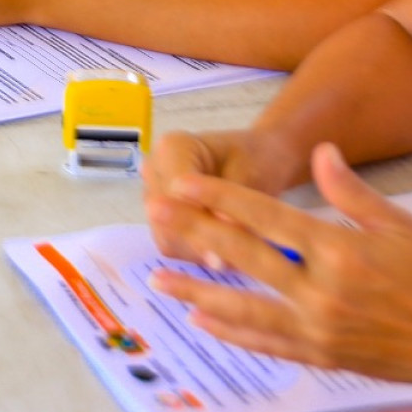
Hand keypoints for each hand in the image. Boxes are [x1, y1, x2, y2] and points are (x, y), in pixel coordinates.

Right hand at [143, 129, 308, 261]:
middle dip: (197, 241)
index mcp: (173, 147)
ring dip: (196, 252)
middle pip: (164, 217)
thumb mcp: (250, 175)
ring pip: (165, 236)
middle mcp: (155, 169)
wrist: (258, 158)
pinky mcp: (161, 217)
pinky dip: (195, 254)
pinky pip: (171, 245)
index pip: (175, 191)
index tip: (225, 248)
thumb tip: (225, 230)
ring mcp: (154, 194)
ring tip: (232, 262)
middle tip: (231, 263)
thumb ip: (232, 203)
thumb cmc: (256, 160)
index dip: (197, 221)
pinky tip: (222, 258)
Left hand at [145, 144, 411, 397]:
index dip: (221, 198)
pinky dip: (232, 331)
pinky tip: (202, 318)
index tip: (184, 185)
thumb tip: (321, 150)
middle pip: (245, 257)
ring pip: (244, 307)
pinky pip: (266, 342)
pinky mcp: (323, 355)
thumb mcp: (399, 223)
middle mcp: (323, 291)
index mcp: (339, 250)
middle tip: (155, 219)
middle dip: (195, 234)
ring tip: (159, 278)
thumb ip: (350, 191)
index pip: (266, 217)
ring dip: (197, 291)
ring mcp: (320, 328)